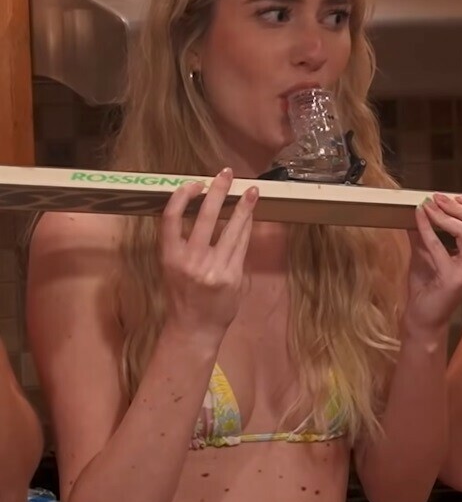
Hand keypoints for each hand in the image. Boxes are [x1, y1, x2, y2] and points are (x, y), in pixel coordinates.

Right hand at [161, 167, 257, 338]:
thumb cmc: (182, 295)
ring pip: (230, 230)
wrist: (195, 327)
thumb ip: (180, 242)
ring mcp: (213, 270)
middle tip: (226, 173)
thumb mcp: (170, 268)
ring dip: (243, 207)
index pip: (171, 218)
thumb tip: (197, 207)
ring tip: (252, 191)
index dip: (181, 196)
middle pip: (204, 217)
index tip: (194, 183)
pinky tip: (250, 216)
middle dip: (217, 191)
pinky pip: (241, 246)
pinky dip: (246, 228)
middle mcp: (190, 262)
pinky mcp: (232, 277)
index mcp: (169, 257)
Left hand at [404, 192, 461, 333]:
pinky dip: (427, 228)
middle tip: (438, 198)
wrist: (423, 318)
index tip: (454, 196)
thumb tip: (420, 207)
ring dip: (446, 215)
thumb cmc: (427, 287)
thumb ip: (426, 232)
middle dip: (461, 205)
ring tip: (428, 207)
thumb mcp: (426, 252)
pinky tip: (417, 217)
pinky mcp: (453, 278)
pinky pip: (440, 246)